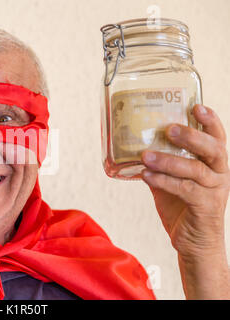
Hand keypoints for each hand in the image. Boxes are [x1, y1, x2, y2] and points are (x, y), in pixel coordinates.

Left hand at [140, 104, 229, 298]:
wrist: (194, 242)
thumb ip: (160, 165)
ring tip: (146, 155)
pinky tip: (147, 176)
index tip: (196, 106)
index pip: (217, 137)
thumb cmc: (182, 207)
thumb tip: (134, 148)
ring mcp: (214, 191)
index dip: (210, 121)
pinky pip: (185, 190)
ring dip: (169, 160)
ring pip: (196, 169)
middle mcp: (219, 174)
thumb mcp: (169, 181)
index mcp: (212, 164)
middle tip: (169, 128)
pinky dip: (164, 181)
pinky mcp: (205, 206)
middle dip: (191, 136)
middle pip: (213, 148)